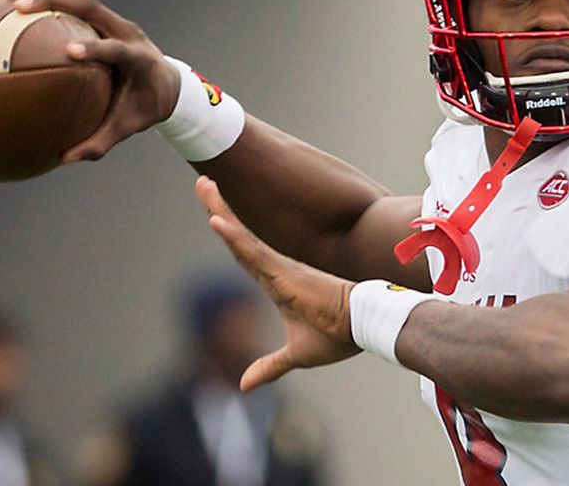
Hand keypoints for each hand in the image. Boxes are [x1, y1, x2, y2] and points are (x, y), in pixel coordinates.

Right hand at [4, 0, 180, 162]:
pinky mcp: (102, 17)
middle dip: (54, 2)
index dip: (96, 48)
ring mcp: (113, 20)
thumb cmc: (146, 107)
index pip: (117, 49)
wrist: (168, 82)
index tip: (69, 53)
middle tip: (17, 7)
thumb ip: (101, 142)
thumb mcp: (129, 127)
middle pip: (91, 6)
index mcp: (138, 58)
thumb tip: (65, 159)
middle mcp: (126, 31)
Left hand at [195, 175, 360, 390]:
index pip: (245, 253)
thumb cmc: (338, 335)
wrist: (365, 326)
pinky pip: (253, 251)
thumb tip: (244, 386)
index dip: (230, 233)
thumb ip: (269, 367)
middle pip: (239, 236)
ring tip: (203, 184)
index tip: (215, 212)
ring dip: (220, 211)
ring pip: (241, 237)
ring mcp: (279, 268)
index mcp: (278, 283)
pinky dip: (233, 236)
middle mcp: (276, 270)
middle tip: (203, 182)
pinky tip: (216, 220)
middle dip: (220, 208)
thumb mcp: (295, 355)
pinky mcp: (285, 272)